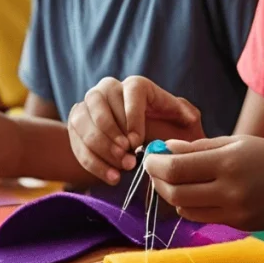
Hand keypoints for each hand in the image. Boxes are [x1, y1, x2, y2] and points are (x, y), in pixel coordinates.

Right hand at [68, 76, 203, 185]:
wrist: (144, 144)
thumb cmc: (167, 129)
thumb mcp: (182, 122)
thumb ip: (185, 116)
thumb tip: (187, 116)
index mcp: (137, 85)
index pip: (131, 89)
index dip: (132, 115)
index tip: (137, 141)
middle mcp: (109, 88)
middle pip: (100, 102)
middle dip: (112, 133)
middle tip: (127, 157)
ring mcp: (89, 105)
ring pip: (83, 121)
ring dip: (100, 148)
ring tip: (122, 169)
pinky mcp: (76, 125)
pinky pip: (76, 142)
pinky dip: (93, 162)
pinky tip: (112, 177)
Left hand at [144, 136, 263, 230]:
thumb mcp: (242, 143)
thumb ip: (203, 147)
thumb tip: (168, 149)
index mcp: (230, 162)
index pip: (176, 168)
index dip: (155, 163)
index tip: (149, 156)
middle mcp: (230, 190)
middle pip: (175, 193)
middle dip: (158, 181)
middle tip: (156, 169)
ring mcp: (235, 212)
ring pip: (185, 209)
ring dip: (173, 195)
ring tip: (176, 180)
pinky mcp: (239, 226)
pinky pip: (204, 217)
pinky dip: (193, 205)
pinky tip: (198, 192)